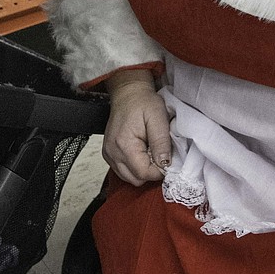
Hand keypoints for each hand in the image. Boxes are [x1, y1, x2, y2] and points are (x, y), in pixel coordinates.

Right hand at [103, 69, 171, 186]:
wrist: (128, 94)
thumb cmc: (142, 102)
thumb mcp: (158, 118)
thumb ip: (161, 142)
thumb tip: (165, 164)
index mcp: (124, 144)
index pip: (144, 173)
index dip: (159, 170)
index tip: (166, 158)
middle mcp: (112, 152)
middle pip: (135, 179)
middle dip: (151, 171)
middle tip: (158, 154)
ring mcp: (109, 154)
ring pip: (129, 178)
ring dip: (142, 170)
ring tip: (149, 152)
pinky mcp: (109, 154)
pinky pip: (123, 171)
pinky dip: (134, 167)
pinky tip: (141, 153)